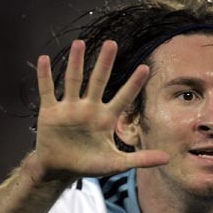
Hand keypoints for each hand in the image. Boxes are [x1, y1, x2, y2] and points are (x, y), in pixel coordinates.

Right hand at [31, 40, 168, 182]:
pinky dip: (44, 76)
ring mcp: (69, 108)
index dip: (134, 84)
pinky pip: (47, 90)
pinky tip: (44, 59)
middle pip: (98, 81)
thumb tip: (168, 159)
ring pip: (74, 80)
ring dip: (76, 62)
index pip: (124, 97)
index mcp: (106, 118)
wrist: (59, 170)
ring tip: (79, 42)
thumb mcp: (116, 164)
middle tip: (112, 44)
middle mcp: (89, 108)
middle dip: (105, 63)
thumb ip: (140, 159)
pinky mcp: (50, 111)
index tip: (145, 67)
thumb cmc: (88, 165)